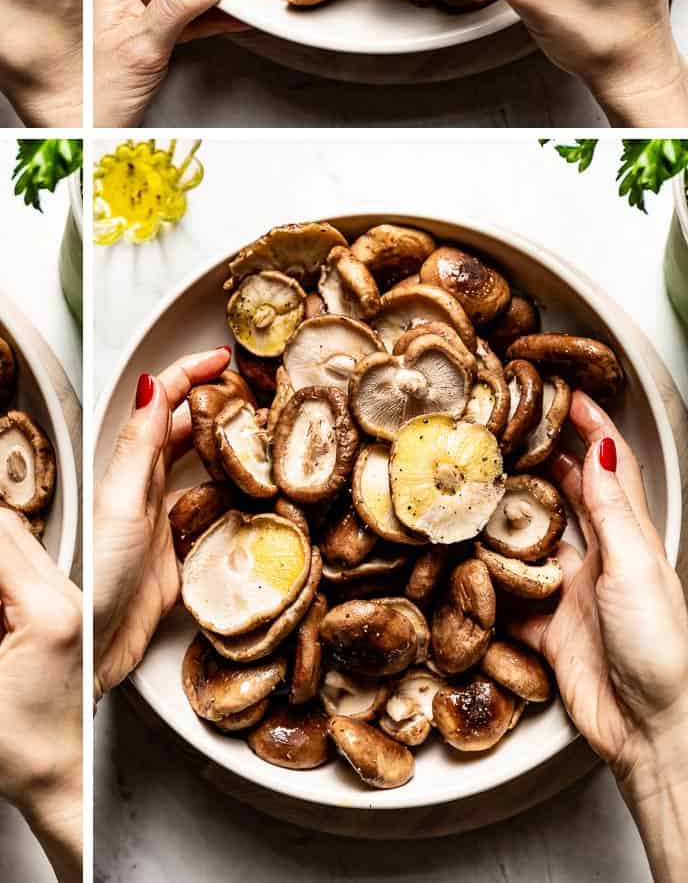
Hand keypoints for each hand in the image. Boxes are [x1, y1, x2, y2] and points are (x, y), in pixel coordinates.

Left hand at [93, 346, 230, 702]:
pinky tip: (252, 502)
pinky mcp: (176, 559)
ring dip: (223, 447)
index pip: (161, 402)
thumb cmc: (97, 579)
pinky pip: (208, 517)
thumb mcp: (120, 504)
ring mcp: (160, 522)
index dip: (188, 373)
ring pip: (196, 469)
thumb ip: (137, 448)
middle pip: (180, 431)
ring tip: (258, 434)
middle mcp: (143, 489)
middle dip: (212, 404)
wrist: (95, 648)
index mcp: (129, 468)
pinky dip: (230, 501)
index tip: (221, 356)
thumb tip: (151, 385)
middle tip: (250, 391)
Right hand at [508, 393, 687, 882]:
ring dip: (505, 513)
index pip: (608, 468)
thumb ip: (612, 509)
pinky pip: (509, 593)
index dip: (589, 428)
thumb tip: (601, 446)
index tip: (563, 391)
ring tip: (470, 479)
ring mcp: (573, 594)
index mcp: (631, 539)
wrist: (654, 732)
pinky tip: (462, 558)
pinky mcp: (549, 630)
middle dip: (537, 458)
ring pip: (530, 540)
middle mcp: (602, 560)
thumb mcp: (636, 567)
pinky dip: (486, 576)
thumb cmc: (661, 649)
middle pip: (565, 496)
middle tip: (501, 425)